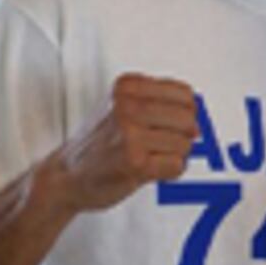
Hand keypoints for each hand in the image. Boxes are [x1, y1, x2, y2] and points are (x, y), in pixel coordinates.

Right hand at [50, 74, 199, 212]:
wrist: (67, 177)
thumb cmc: (99, 145)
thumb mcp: (124, 108)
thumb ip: (159, 104)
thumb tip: (198, 118)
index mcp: (128, 87)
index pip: (185, 94)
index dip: (184, 113)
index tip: (170, 123)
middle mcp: (128, 106)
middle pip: (188, 119)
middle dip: (182, 137)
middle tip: (159, 145)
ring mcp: (130, 133)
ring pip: (184, 144)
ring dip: (173, 156)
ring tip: (149, 157)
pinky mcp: (134, 162)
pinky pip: (176, 166)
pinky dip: (169, 173)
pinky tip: (150, 170)